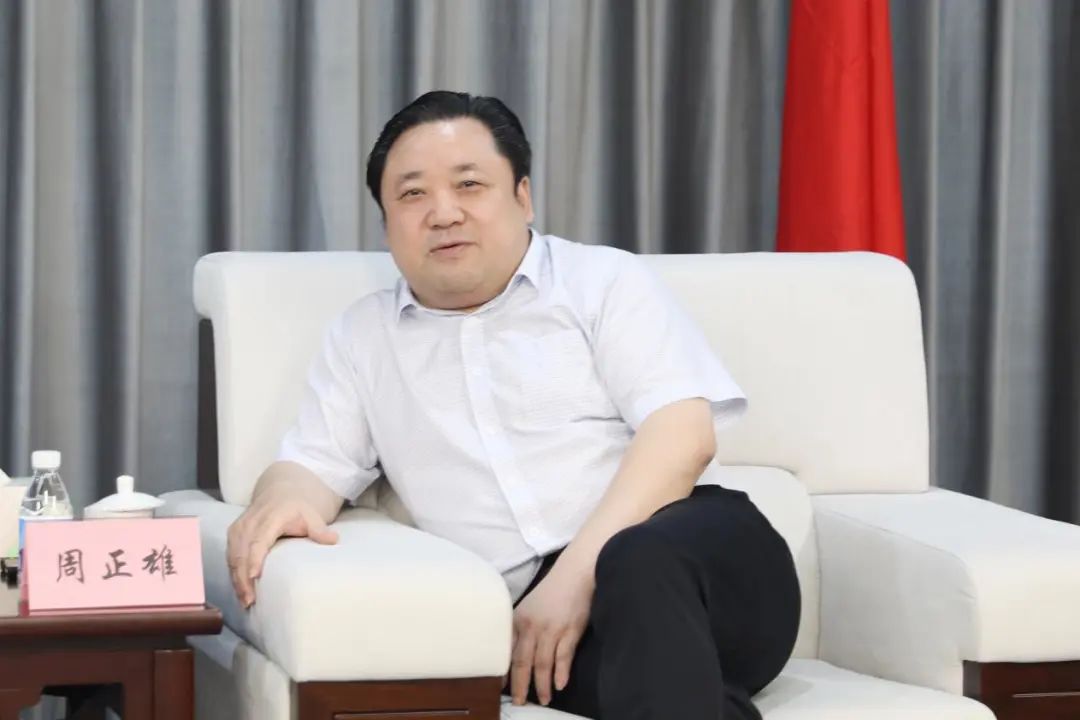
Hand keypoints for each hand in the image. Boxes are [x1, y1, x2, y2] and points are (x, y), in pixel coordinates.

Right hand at [226, 491, 338, 607]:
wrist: (279, 494)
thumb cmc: (297, 509)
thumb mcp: (311, 516)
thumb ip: (319, 529)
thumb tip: (334, 540)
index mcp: (270, 518)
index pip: (259, 540)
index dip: (254, 558)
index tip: (254, 576)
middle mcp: (251, 523)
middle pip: (242, 553)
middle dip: (243, 578)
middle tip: (250, 600)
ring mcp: (239, 529)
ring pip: (233, 557)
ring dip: (237, 580)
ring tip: (245, 601)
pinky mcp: (233, 535)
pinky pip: (230, 557)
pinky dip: (234, 575)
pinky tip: (240, 591)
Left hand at [510, 563, 593, 705]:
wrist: (575, 573)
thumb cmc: (552, 591)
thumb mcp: (529, 607)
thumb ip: (522, 630)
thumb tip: (516, 656)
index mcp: (518, 620)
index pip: (507, 651)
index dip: (505, 672)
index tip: (501, 689)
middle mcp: (531, 626)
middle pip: (523, 662)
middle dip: (521, 686)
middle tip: (520, 702)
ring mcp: (551, 629)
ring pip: (543, 664)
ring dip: (542, 685)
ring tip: (543, 699)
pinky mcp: (570, 630)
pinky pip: (563, 656)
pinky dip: (561, 673)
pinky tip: (560, 685)